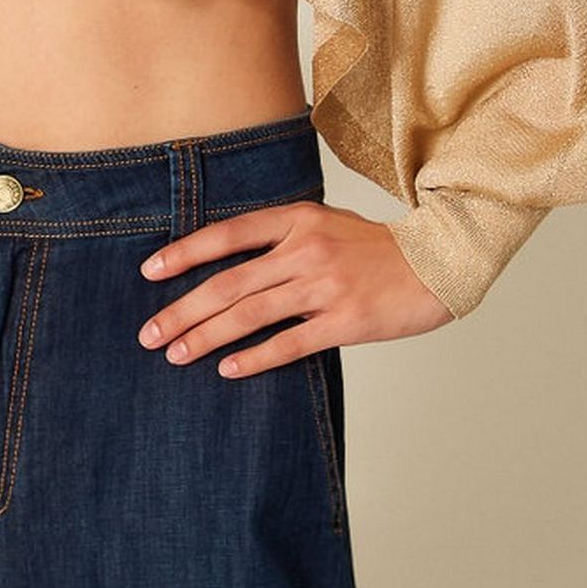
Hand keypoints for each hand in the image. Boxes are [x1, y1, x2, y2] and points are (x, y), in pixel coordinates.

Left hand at [135, 201, 454, 377]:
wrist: (438, 263)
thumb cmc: (374, 248)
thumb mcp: (326, 222)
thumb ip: (281, 235)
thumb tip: (226, 260)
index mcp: (298, 218)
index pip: (228, 234)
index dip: (186, 252)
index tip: (150, 272)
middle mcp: (306, 248)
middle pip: (230, 281)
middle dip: (183, 309)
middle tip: (149, 333)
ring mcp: (325, 285)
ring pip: (251, 314)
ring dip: (206, 336)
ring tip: (175, 354)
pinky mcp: (345, 321)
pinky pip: (289, 343)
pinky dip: (254, 358)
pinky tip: (227, 369)